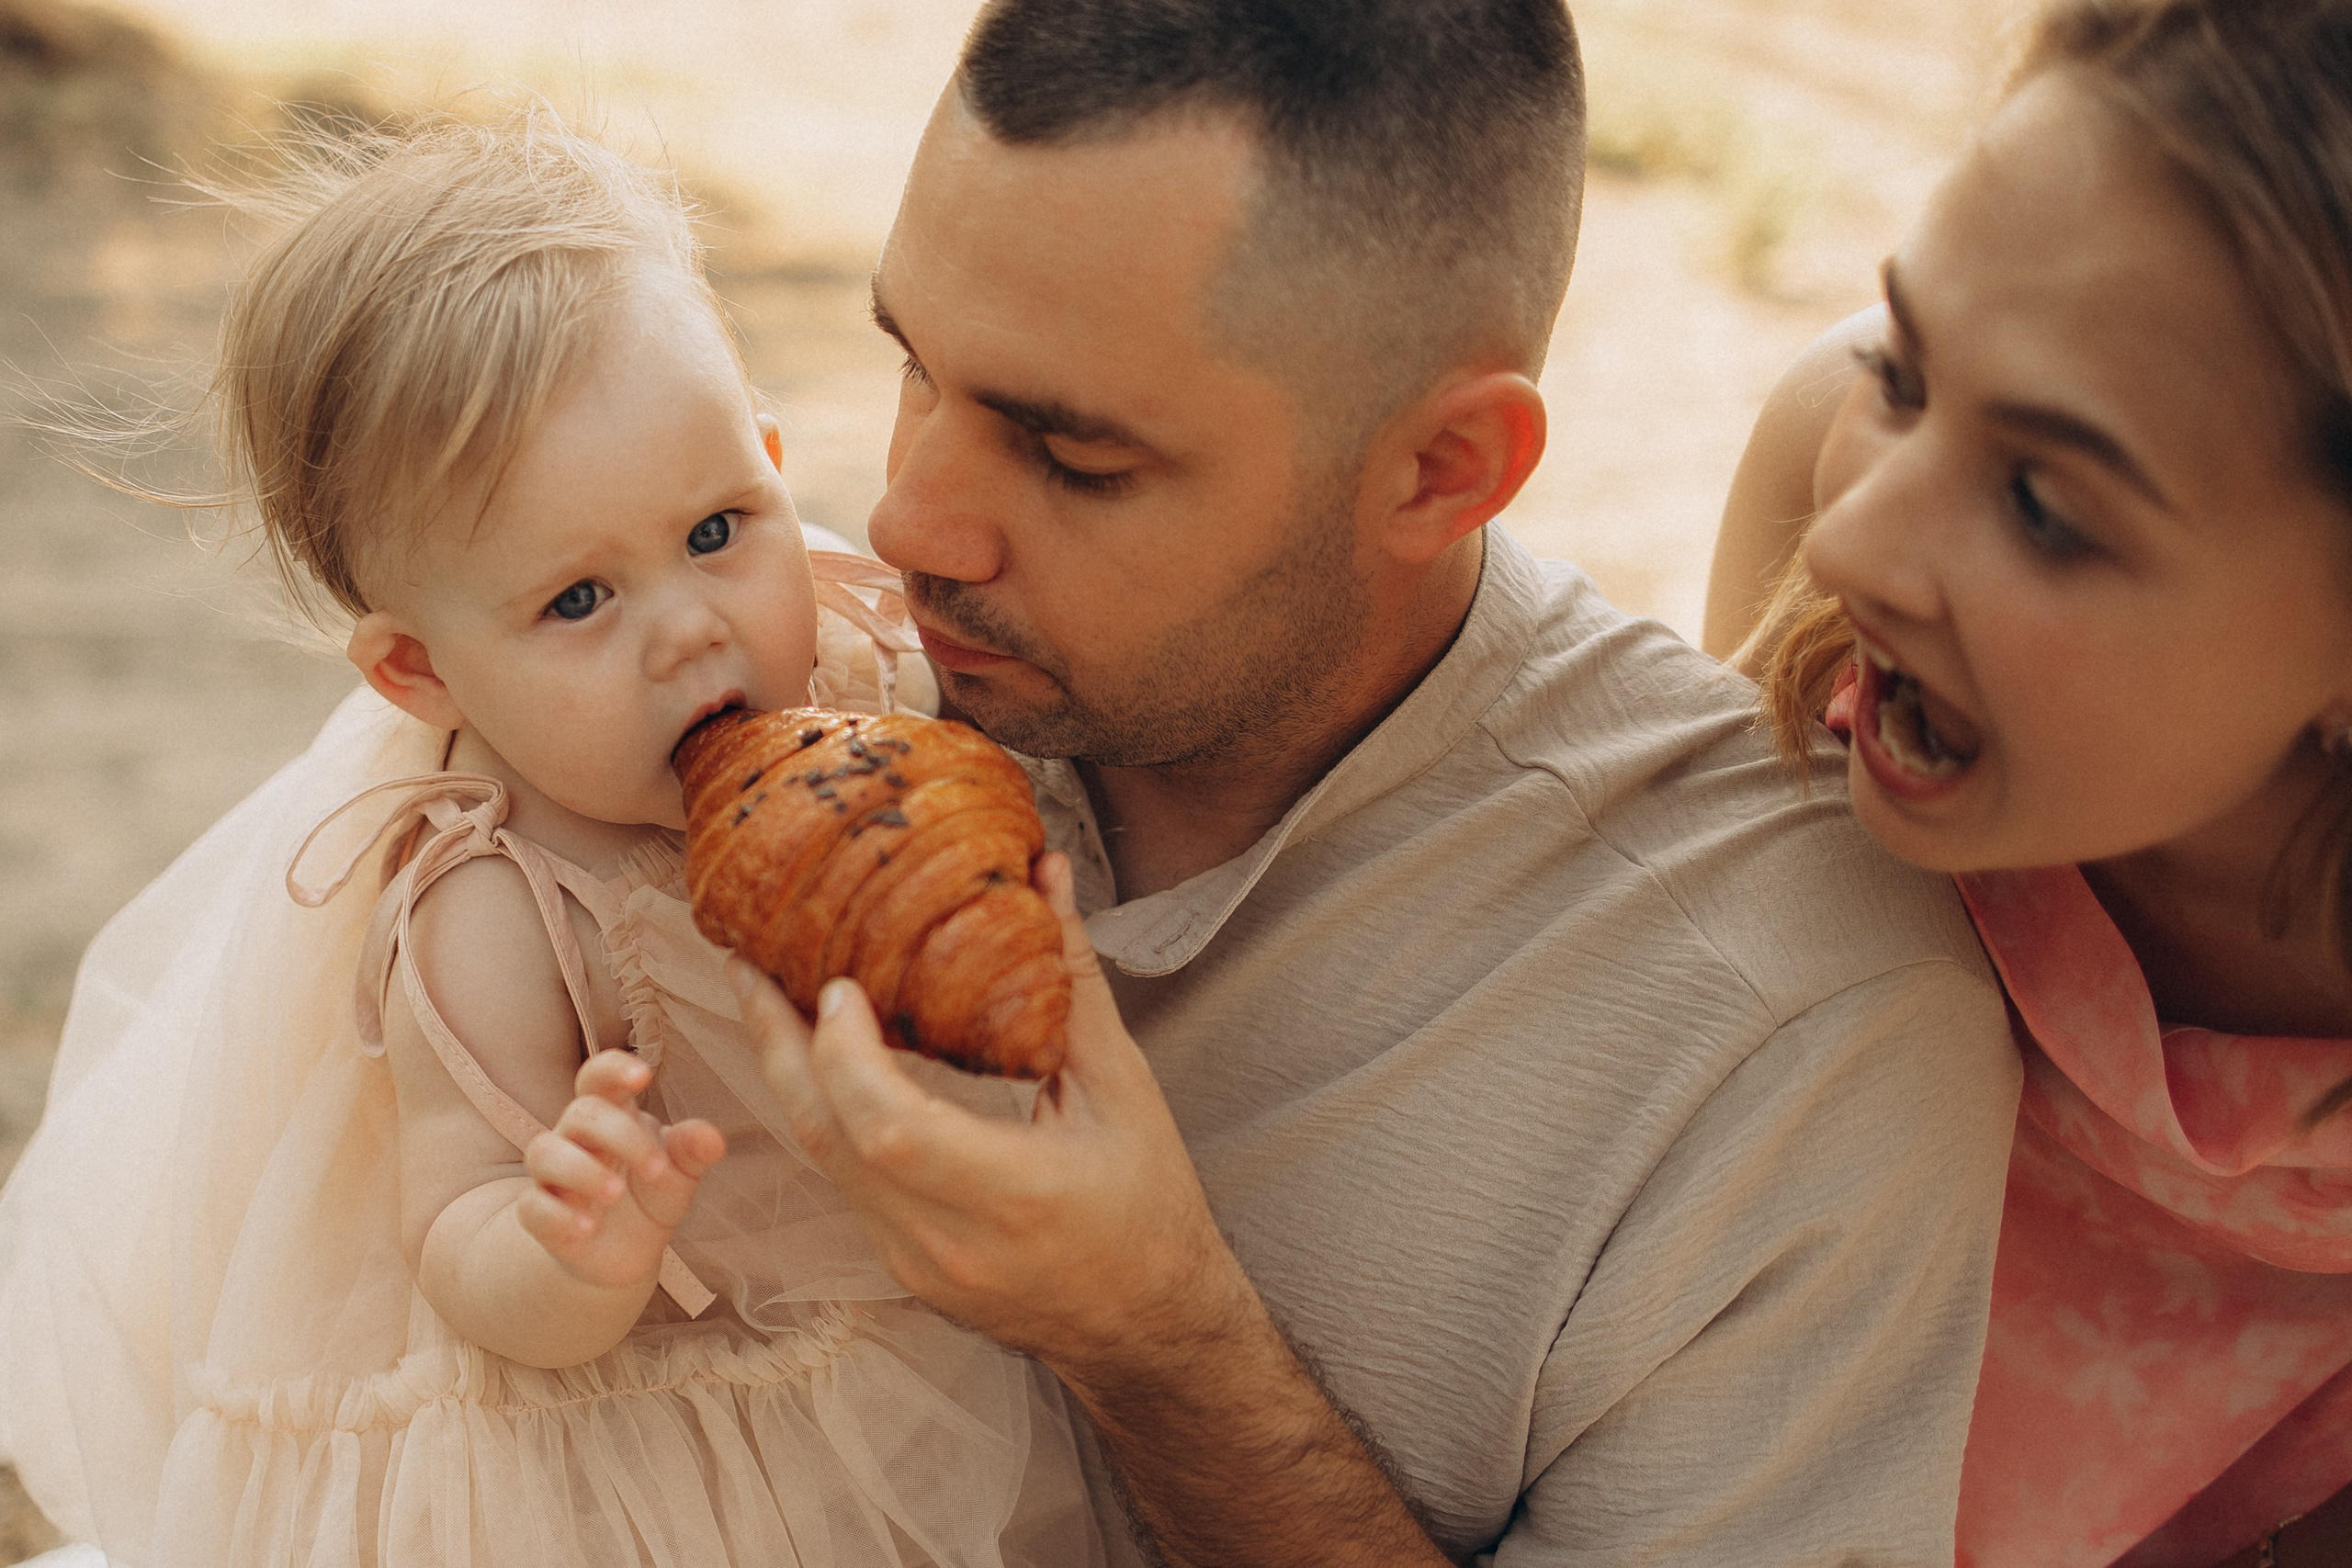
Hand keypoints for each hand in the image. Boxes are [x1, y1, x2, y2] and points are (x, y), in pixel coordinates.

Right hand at [518, 1049, 725, 1289]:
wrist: (627, 1253)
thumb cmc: (651, 1194)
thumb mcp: (680, 1173)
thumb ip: (693, 1151)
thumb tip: (713, 1139)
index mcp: (613, 1115)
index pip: (598, 1077)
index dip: (614, 1069)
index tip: (643, 1076)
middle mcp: (576, 1138)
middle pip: (581, 1113)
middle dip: (620, 1135)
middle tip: (657, 1170)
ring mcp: (553, 1177)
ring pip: (544, 1152)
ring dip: (581, 1170)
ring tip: (615, 1194)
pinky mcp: (541, 1216)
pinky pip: (531, 1207)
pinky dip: (557, 1216)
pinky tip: (586, 1229)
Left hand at [733, 854, 1255, 1389]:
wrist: (1147, 1324)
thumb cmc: (1148, 1201)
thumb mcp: (1122, 1085)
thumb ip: (1071, 978)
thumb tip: (1043, 872)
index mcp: (1013, 1193)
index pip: (889, 1128)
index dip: (847, 1055)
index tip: (839, 987)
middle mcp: (948, 1239)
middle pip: (827, 1139)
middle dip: (777, 1044)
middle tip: (749, 964)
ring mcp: (915, 1262)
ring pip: (821, 1160)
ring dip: (788, 1075)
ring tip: (765, 998)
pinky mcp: (901, 1267)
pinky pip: (842, 1181)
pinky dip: (824, 1114)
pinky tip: (819, 1063)